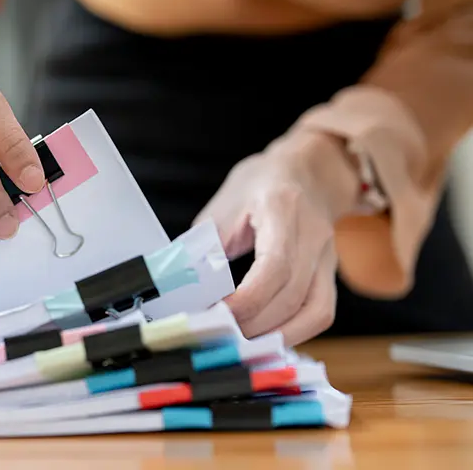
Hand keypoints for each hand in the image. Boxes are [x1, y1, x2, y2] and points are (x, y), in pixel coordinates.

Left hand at [194, 131, 360, 345]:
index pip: (275, 266)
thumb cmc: (260, 185)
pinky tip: (266, 336)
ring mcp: (329, 257)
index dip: (247, 299)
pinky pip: (320, 313)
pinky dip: (294, 332)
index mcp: (282, 209)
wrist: (309, 170)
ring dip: (277, 336)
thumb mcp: (225, 205)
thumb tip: (181, 286)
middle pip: (293, 296)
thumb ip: (206, 245)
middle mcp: (314, 235)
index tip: (217, 314)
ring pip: (316, 312)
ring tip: (242, 343)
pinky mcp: (331, 274)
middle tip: (219, 334)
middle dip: (254, 324)